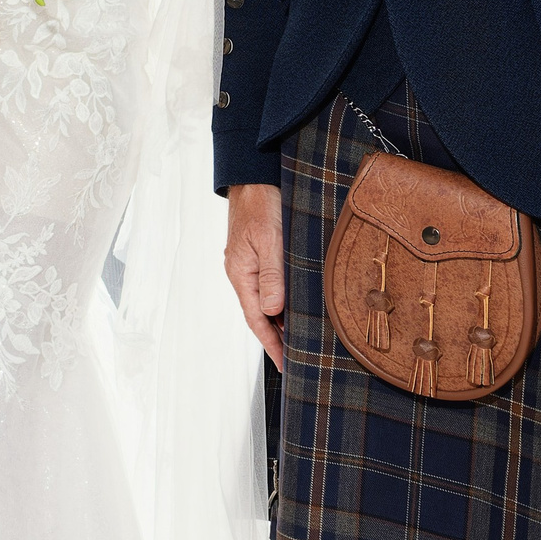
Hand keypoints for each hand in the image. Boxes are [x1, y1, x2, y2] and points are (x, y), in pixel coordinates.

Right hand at [223, 182, 287, 369]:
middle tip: (298, 357)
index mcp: (241, 272)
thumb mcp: (270, 239)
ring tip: (299, 337)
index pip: (256, 318)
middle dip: (277, 336)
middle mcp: (242, 271)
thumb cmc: (261, 203)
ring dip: (280, 319)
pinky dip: (281, 299)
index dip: (271, 343)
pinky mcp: (257, 253)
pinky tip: (293, 303)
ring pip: (265, 299)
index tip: (286, 364)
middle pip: (259, 313)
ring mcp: (248, 263)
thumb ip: (272, 275)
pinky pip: (268, 284)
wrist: (254, 175)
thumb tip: (273, 310)